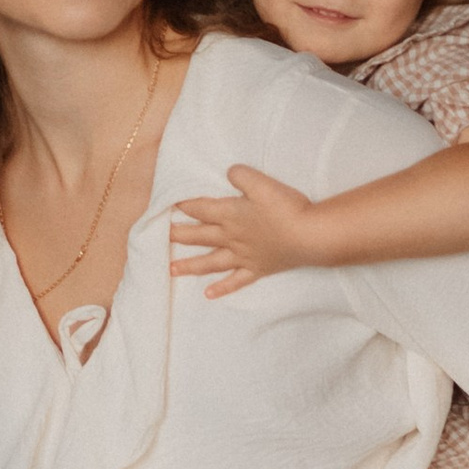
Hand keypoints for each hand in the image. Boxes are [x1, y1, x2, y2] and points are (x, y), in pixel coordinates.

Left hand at [169, 164, 325, 294]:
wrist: (309, 235)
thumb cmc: (285, 207)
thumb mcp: (262, 183)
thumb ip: (241, 175)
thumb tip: (229, 173)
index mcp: (231, 214)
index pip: (201, 209)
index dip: (185, 206)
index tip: (168, 205)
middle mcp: (232, 237)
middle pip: (200, 235)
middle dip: (179, 235)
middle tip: (159, 237)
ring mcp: (243, 256)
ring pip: (211, 261)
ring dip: (190, 266)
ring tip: (171, 270)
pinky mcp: (258, 269)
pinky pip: (236, 281)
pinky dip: (222, 288)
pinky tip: (208, 295)